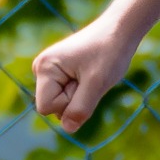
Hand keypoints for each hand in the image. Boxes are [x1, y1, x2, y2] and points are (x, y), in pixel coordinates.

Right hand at [32, 13, 139, 133]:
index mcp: (44, 67)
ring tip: (91, 74)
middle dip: (74, 99)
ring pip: (61, 103)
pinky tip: (90, 74)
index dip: (68, 104)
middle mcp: (41, 68)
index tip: (84, 83)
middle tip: (90, 77)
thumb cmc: (109, 53)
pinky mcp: (59, 72)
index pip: (46, 108)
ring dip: (80, 96)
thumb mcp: (97, 84)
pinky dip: (82, 91)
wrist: (119, 30)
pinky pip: (68, 96)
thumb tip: (68, 129)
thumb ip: (80, 108)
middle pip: (53, 107)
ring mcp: (49, 70)